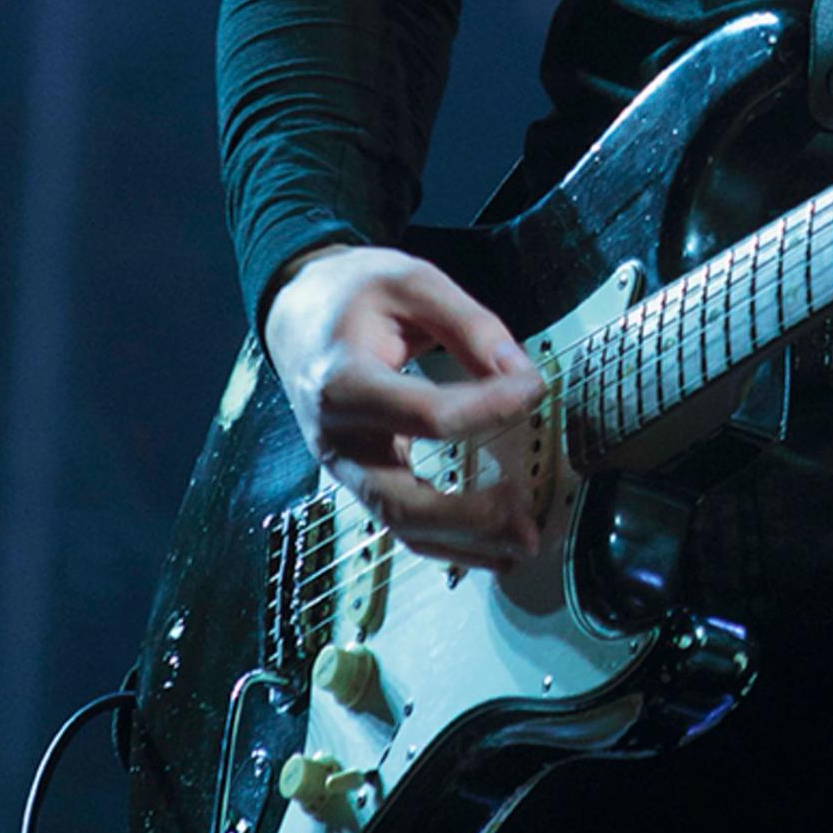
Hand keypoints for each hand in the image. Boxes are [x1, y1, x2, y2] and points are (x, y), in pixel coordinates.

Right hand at [264, 244, 543, 571]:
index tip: (534, 388)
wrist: (299, 314)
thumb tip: (523, 374)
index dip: (487, 406)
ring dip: (464, 543)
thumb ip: (471, 325)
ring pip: (402, 525)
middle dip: (466, 514)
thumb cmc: (354, 294)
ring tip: (523, 542)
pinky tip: (494, 549)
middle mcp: (337, 438)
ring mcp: (346, 467)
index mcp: (343, 382)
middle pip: (399, 498)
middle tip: (523, 506)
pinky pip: (403, 523)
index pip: (424, 412)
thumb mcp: (413, 283)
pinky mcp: (363, 478)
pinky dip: (449, 543)